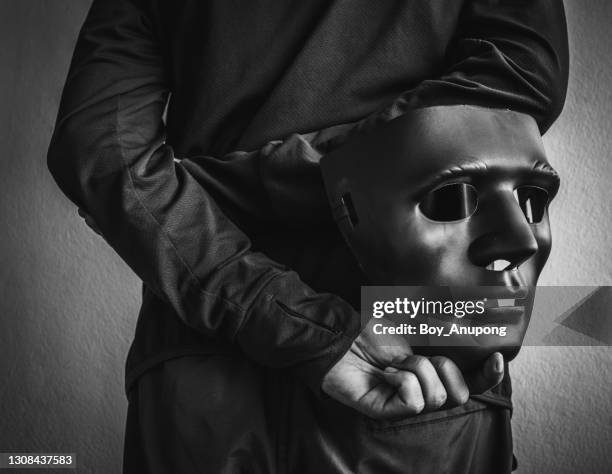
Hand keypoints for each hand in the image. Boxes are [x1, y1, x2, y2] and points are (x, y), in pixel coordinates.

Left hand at [321, 319, 504, 419]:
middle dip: (444, 368)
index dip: (489, 376)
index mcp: (433, 371)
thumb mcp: (413, 321)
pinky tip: (386, 374)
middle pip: (459, 395)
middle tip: (418, 357)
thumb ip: (442, 324)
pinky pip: (413, 401)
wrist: (342, 336)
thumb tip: (471, 318)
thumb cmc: (373, 330)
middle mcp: (423, 390)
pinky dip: (402, 380)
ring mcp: (405, 403)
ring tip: (394, 363)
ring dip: (416, 369)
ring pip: (437, 397)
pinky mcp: (387, 412)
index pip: (470, 383)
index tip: (497, 358)